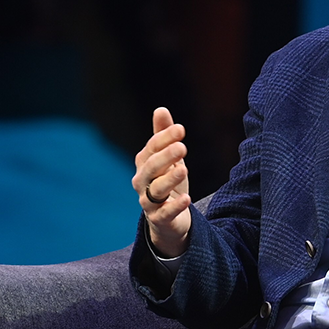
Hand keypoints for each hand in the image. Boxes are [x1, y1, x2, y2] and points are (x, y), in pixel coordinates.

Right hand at [132, 107, 192, 256]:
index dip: (164, 138)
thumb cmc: (167, 182)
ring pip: (156, 189)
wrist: (168, 218)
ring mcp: (148, 201)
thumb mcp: (169, 159)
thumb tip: (161, 109)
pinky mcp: (158, 218)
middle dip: (166, 156)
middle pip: (152, 167)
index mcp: (144, 163)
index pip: (152, 148)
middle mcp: (142, 181)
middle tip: (182, 147)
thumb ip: (163, 136)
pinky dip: (175, 206)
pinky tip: (186, 198)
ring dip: (170, 179)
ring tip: (184, 169)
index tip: (181, 130)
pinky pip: (165, 212)